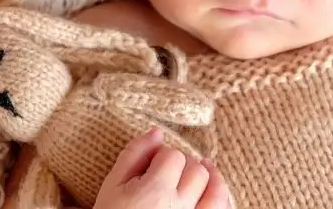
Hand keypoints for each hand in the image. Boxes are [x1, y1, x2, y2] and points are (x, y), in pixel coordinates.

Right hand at [94, 128, 232, 208]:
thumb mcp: (113, 184)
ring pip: (216, 191)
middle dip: (184, 165)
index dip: (162, 155)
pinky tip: (209, 192)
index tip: (152, 164)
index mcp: (155, 193)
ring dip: (211, 178)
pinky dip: (219, 198)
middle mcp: (178, 207)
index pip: (174, 156)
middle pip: (197, 171)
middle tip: (169, 171)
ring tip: (202, 171)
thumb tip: (156, 132)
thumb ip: (134, 154)